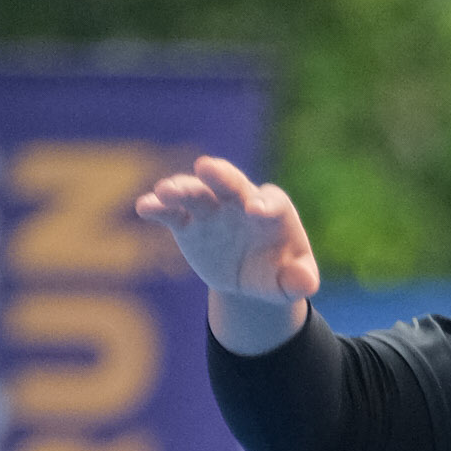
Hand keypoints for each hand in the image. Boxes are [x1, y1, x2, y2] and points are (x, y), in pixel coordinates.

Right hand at [136, 153, 319, 314]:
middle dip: (220, 174)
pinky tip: (144, 207)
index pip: (273, 202)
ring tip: (165, 190)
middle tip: (206, 167)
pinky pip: (171, 212)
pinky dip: (157, 207)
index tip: (256, 212)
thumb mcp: (292, 282)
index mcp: (274, 211)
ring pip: (196, 192)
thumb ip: (300, 280)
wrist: (247, 277)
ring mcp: (212, 210)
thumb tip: (305, 284)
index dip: (266, 205)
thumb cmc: (277, 274)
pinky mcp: (187, 223)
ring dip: (181, 188)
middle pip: (232, 183)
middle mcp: (241, 202)